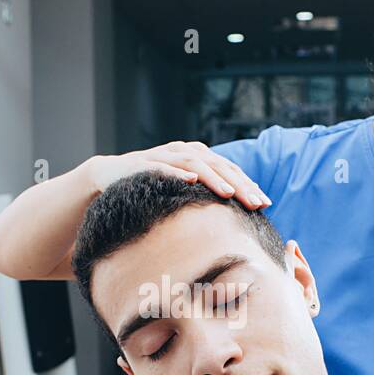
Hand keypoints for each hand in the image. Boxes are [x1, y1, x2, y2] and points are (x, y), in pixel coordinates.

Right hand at [84, 142, 270, 208]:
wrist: (107, 178)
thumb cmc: (150, 189)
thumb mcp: (181, 191)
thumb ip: (204, 198)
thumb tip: (234, 222)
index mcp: (198, 157)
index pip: (229, 170)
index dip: (248, 185)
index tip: (266, 204)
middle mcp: (184, 152)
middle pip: (219, 165)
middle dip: (239, 184)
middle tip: (257, 203)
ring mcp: (164, 155)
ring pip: (195, 163)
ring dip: (214, 178)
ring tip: (230, 194)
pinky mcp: (144, 164)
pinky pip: (163, 167)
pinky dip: (178, 172)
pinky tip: (192, 181)